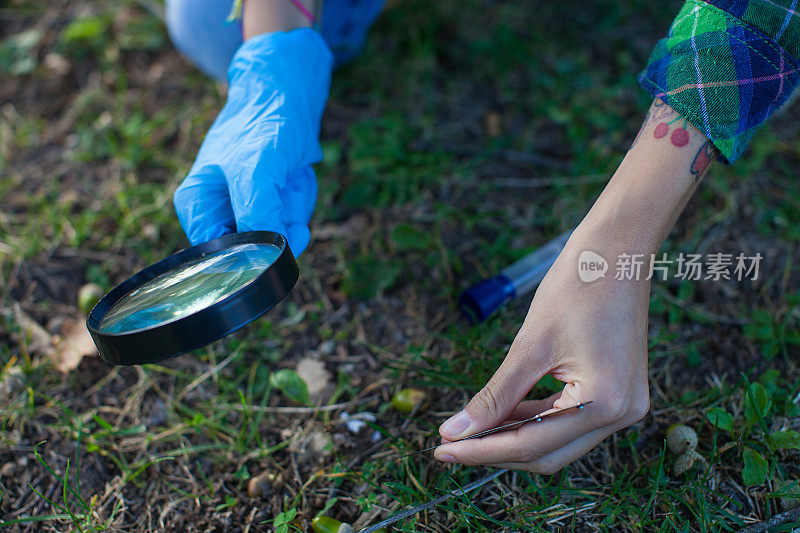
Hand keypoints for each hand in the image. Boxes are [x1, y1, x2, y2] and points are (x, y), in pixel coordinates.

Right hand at [173, 28, 332, 255]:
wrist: (288, 95)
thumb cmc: (263, 123)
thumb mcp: (256, 169)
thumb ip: (256, 212)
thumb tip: (266, 255)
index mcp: (197, 206)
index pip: (220, 257)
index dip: (252, 252)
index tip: (274, 228)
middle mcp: (218, 213)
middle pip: (256, 249)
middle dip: (279, 221)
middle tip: (282, 185)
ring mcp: (245, 211)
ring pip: (279, 237)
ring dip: (294, 207)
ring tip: (287, 174)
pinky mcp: (270, 207)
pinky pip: (293, 222)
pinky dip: (301, 200)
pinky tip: (295, 174)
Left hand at [434, 229, 650, 471]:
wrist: (617, 251)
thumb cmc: (576, 288)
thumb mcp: (529, 345)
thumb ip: (494, 396)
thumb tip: (455, 431)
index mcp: (604, 403)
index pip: (532, 445)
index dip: (483, 451)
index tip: (442, 450)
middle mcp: (622, 414)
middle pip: (547, 454)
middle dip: (496, 451)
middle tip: (449, 444)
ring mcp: (623, 406)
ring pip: (557, 442)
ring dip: (512, 438)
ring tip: (469, 430)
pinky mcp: (617, 394)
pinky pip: (568, 421)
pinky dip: (534, 421)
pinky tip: (501, 415)